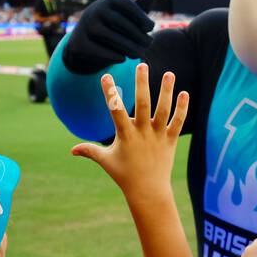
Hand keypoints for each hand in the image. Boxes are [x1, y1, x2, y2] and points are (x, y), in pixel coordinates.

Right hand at [60, 0, 156, 73]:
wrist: (84, 42)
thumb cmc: (113, 26)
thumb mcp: (126, 15)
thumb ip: (141, 5)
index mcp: (108, 1)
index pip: (126, 4)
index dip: (140, 15)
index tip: (151, 27)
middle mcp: (94, 11)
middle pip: (119, 21)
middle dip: (137, 34)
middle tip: (149, 44)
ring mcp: (85, 26)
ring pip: (110, 36)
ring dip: (128, 47)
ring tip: (141, 53)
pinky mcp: (79, 43)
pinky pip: (98, 50)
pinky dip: (112, 55)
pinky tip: (123, 59)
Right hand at [70, 62, 188, 198]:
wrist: (148, 191)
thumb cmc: (125, 176)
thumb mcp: (106, 161)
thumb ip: (90, 151)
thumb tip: (71, 150)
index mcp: (125, 136)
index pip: (115, 110)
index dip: (110, 93)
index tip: (106, 76)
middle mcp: (142, 133)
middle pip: (143, 105)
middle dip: (142, 84)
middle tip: (142, 65)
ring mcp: (158, 136)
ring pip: (163, 111)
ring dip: (166, 91)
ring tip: (169, 73)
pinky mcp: (170, 141)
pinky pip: (178, 122)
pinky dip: (182, 109)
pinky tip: (184, 93)